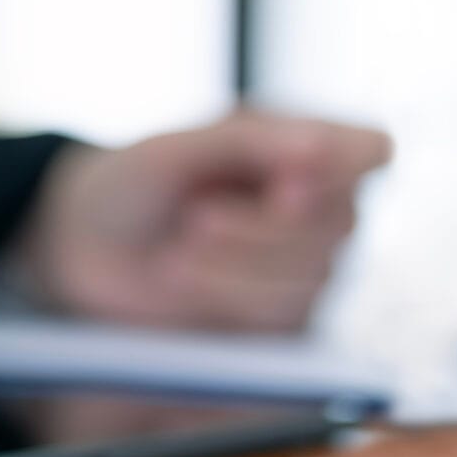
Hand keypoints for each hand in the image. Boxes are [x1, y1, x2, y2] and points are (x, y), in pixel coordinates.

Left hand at [18, 112, 391, 332]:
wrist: (85, 246)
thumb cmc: (131, 183)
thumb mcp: (174, 149)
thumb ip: (247, 141)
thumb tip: (323, 145)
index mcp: (302, 144)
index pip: (372, 149)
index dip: (340, 169)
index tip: (281, 182)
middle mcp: (319, 204)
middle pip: (339, 222)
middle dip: (261, 227)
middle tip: (194, 217)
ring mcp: (308, 262)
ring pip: (314, 275)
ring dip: (235, 265)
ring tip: (178, 248)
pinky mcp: (282, 316)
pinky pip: (285, 315)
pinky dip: (226, 295)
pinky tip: (182, 275)